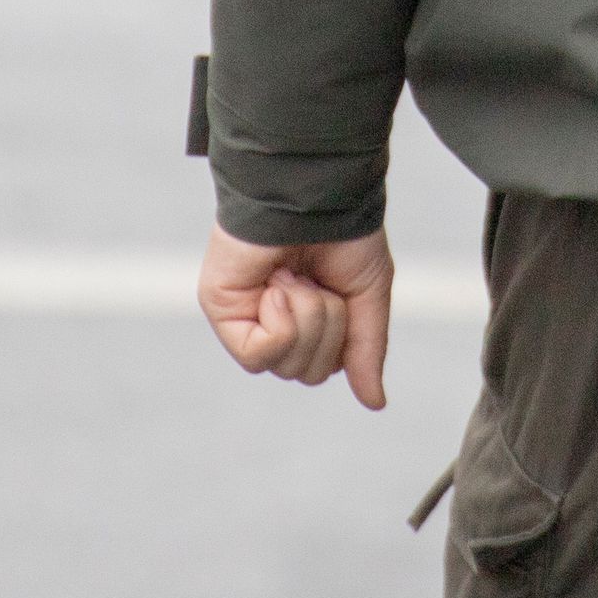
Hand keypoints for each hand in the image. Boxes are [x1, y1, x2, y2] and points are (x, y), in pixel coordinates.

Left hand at [199, 224, 394, 408]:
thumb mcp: (367, 296)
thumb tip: (375, 404)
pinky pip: (258, 354)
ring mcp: (245, 318)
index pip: (323, 370)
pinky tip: (277, 284)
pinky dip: (281, 321)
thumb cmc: (343, 232)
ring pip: (284, 366)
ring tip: (296, 276)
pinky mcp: (222, 309)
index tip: (341, 294)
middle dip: (326, 328)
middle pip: (305, 374)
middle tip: (318, 283)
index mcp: (305, 320)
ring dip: (306, 317)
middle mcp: (272, 322)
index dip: (341, 342)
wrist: (316, 193)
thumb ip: (366, 351)